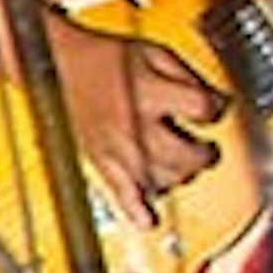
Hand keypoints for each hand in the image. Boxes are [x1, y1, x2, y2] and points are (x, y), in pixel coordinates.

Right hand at [54, 17, 226, 228]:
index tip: (212, 108)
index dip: (216, 108)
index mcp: (151, 92)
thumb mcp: (152, 51)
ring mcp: (117, 149)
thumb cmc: (102, 57)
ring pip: (165, 180)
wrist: (55, 65)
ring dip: (181, 176)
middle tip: (204, 148)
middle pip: (189, 156)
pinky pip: (123, 196)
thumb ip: (188, 76)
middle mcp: (136, 125)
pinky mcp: (101, 163)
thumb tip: (217, 101)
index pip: (204, 110)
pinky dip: (139, 213)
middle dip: (204, 153)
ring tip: (180, 164)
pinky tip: (151, 220)